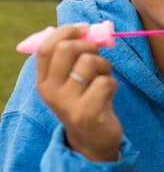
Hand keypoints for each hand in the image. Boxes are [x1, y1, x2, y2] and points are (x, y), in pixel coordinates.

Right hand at [36, 23, 120, 161]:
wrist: (92, 142)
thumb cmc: (86, 103)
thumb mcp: (72, 82)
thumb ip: (73, 58)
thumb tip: (86, 30)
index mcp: (43, 80)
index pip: (47, 46)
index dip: (67, 31)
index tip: (85, 29)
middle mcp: (50, 91)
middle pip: (68, 49)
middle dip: (90, 47)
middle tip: (98, 59)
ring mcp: (67, 103)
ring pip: (90, 62)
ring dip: (104, 66)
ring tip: (103, 79)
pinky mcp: (86, 113)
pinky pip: (106, 82)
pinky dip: (113, 84)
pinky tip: (108, 95)